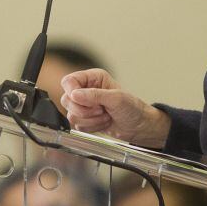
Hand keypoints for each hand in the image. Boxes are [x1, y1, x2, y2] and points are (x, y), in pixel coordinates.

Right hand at [53, 68, 169, 147]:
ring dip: (90, 120)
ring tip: (106, 116)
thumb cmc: (133, 108)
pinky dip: (91, 127)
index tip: (81, 99)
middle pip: (67, 99)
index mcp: (93, 78)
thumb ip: (94, 95)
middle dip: (84, 109)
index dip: (72, 91)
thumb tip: (74, 94)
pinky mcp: (85, 120)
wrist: (139, 127)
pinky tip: (104, 123)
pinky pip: (77, 126)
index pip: (69, 81)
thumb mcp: (116, 99)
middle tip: (101, 109)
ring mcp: (84, 106)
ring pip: (71, 115)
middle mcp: (86, 90)